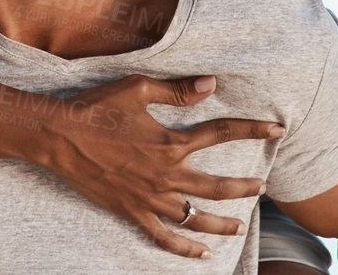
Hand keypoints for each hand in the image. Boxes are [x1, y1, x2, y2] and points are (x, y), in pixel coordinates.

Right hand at [35, 74, 284, 259]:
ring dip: (221, 223)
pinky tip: (200, 253)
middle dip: (244, 187)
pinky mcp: (132, 211)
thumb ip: (177, 90)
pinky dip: (184, 247)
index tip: (277, 129)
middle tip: (262, 188)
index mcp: (171, 141)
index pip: (222, 133)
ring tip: (239, 226)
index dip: (252, 130)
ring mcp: (150, 197)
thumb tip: (211, 84)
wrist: (60, 137)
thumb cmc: (97, 107)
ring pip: (195, 217)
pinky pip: (163, 236)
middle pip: (217, 186)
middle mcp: (166, 174)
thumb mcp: (138, 89)